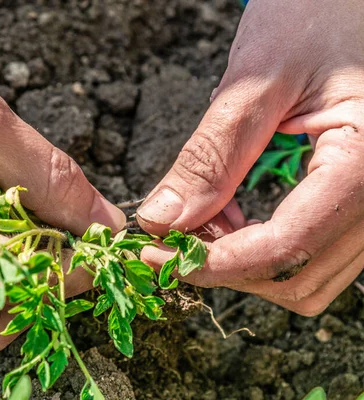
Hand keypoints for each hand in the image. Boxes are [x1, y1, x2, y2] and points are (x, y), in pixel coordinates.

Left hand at [137, 0, 363, 315]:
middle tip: (173, 234)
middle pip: (296, 276)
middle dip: (225, 266)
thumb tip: (162, 221)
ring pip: (304, 275)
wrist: (349, 5)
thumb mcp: (257, 80)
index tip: (157, 255)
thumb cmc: (316, 18)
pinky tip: (229, 211)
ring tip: (202, 215)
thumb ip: (211, 156)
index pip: (286, 246)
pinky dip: (260, 246)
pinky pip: (309, 250)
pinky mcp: (355, 203)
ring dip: (241, 261)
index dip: (214, 262)